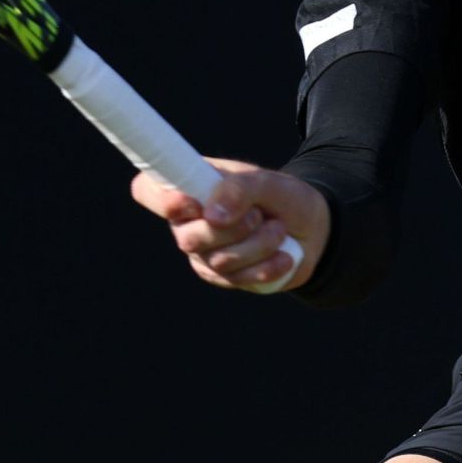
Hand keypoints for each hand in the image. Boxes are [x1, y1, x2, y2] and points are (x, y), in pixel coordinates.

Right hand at [131, 158, 330, 292]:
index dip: (159, 199)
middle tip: (260, 215)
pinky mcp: (222, 277)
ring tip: (278, 229)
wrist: (313, 229)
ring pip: (218, 260)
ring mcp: (202, 252)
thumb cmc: (285, 197)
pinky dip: (266, 266)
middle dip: (233, 228)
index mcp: (192, 184)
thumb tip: (211, 215)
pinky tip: (283, 255)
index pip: (148, 188)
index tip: (191, 203)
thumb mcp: (269, 182)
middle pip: (188, 237)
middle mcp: (188, 220)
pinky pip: (237, 280)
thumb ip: (240, 189)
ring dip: (258, 244)